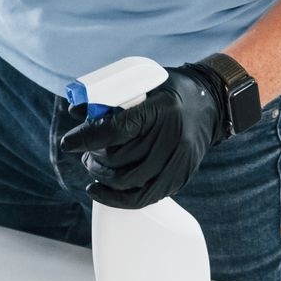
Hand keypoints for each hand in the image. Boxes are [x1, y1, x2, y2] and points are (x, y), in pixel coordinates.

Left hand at [58, 63, 223, 208]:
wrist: (211, 103)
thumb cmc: (170, 90)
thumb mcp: (144, 82)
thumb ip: (112, 96)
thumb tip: (75, 111)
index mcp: (161, 108)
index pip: (118, 129)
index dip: (89, 138)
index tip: (68, 143)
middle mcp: (172, 136)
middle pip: (121, 158)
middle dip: (94, 158)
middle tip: (83, 152)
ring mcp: (179, 160)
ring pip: (129, 181)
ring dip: (103, 177)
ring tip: (93, 166)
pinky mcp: (180, 177)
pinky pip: (144, 197)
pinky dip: (117, 198)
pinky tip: (99, 190)